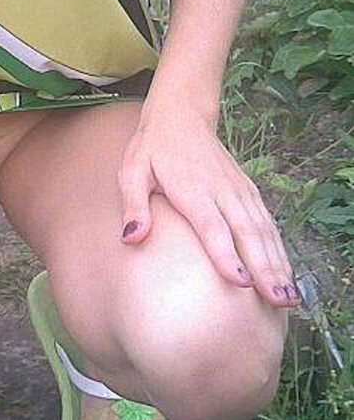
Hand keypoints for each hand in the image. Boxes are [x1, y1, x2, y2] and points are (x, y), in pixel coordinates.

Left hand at [118, 105, 298, 308]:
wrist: (181, 117)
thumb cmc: (152, 149)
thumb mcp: (132, 172)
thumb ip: (134, 206)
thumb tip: (131, 239)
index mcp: (192, 189)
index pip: (213, 227)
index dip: (227, 255)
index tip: (241, 282)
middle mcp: (222, 191)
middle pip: (247, 234)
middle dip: (265, 270)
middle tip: (279, 302)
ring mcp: (238, 190)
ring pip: (263, 231)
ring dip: (278, 264)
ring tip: (289, 298)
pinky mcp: (248, 191)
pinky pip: (267, 223)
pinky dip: (279, 249)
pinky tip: (286, 274)